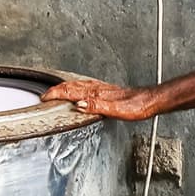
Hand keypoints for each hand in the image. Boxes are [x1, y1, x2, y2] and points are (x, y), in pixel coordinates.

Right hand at [42, 79, 161, 120]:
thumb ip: (97, 107)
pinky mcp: (108, 91)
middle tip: (45, 94)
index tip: (44, 98)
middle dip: (57, 89)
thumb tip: (79, 104)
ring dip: (65, 87)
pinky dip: (77, 87)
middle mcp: (98, 89)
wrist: (150, 101)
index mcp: (97, 93)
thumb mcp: (117, 110)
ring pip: (79, 84)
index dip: (56, 94)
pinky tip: (80, 91)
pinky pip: (86, 86)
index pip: (71, 91)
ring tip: (57, 90)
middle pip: (72, 86)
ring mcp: (102, 89)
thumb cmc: (137, 107)